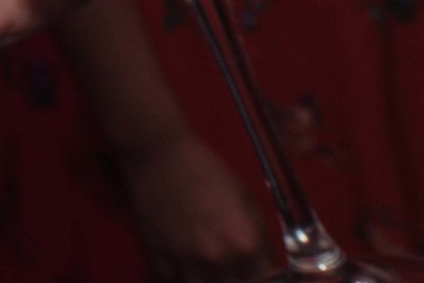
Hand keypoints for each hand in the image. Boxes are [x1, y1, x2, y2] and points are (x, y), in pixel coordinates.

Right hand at [116, 132, 272, 282]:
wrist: (157, 153)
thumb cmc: (203, 168)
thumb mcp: (244, 194)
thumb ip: (258, 230)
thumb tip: (265, 254)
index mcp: (243, 242)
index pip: (266, 277)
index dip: (264, 271)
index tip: (258, 266)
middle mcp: (217, 259)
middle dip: (237, 277)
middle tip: (233, 265)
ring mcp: (184, 261)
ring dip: (208, 280)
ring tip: (208, 268)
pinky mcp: (157, 256)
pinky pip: (171, 281)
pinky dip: (179, 278)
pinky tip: (183, 267)